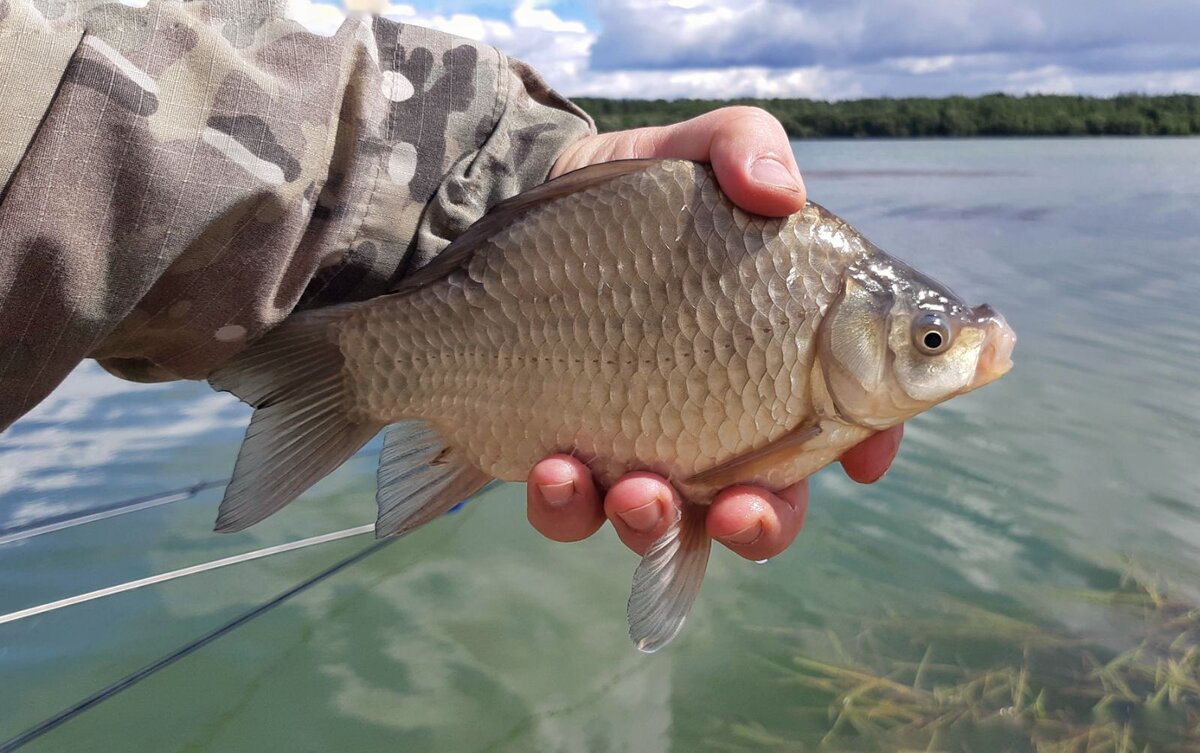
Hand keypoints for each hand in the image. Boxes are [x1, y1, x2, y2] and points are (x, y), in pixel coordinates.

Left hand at [526, 107, 904, 559]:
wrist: (517, 214)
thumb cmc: (629, 194)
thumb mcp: (688, 151)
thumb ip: (745, 146)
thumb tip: (780, 192)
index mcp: (775, 358)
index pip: (847, 416)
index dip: (868, 445)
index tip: (865, 460)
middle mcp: (717, 419)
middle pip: (765, 506)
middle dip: (761, 526)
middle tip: (742, 513)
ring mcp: (641, 449)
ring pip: (667, 526)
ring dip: (656, 524)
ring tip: (633, 489)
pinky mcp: (567, 461)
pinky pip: (573, 513)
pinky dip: (568, 506)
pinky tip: (553, 467)